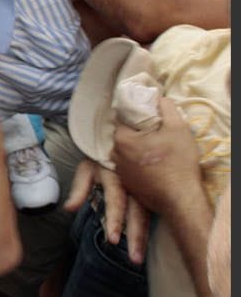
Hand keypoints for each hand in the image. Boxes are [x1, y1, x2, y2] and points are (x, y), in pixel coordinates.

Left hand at [64, 159, 150, 263]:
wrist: (119, 144)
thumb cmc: (99, 159)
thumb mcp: (86, 169)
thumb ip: (78, 189)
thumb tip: (69, 209)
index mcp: (116, 175)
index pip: (116, 199)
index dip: (115, 218)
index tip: (114, 239)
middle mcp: (134, 183)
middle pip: (136, 211)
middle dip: (136, 236)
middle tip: (134, 259)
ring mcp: (145, 189)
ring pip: (147, 214)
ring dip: (143, 237)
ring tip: (139, 257)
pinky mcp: (152, 194)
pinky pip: (154, 212)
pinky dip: (151, 229)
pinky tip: (149, 245)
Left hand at [110, 98, 200, 214]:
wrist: (180, 199)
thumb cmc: (178, 162)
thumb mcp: (177, 128)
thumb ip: (166, 107)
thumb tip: (158, 97)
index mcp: (122, 139)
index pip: (122, 118)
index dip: (135, 114)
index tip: (148, 115)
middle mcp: (114, 155)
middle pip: (123, 135)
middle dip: (136, 131)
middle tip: (154, 133)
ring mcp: (119, 171)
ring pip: (126, 151)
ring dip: (137, 148)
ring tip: (155, 149)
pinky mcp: (127, 184)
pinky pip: (129, 166)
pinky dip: (138, 163)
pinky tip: (153, 165)